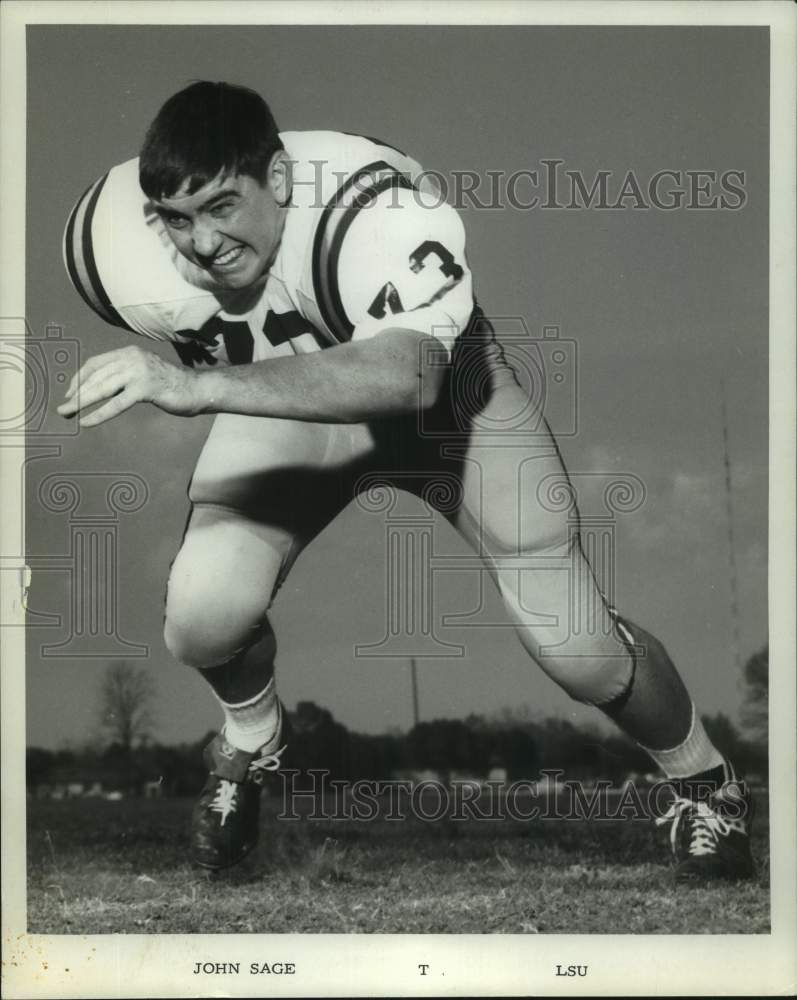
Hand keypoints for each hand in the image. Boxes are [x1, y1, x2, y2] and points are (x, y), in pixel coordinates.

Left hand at [57, 345, 199, 426]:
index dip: (79, 379)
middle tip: (62, 408)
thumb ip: (124, 376)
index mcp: (129, 352)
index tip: (69, 394)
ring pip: (102, 388)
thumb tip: (99, 389)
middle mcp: (131, 358)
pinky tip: (87, 421)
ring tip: (68, 414)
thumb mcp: (144, 374)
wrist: (199, 389)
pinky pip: (116, 403)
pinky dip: (99, 414)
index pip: (95, 363)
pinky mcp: (145, 388)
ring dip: (81, 403)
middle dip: (76, 393)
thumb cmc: (172, 385)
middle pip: (95, 376)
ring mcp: (139, 372)